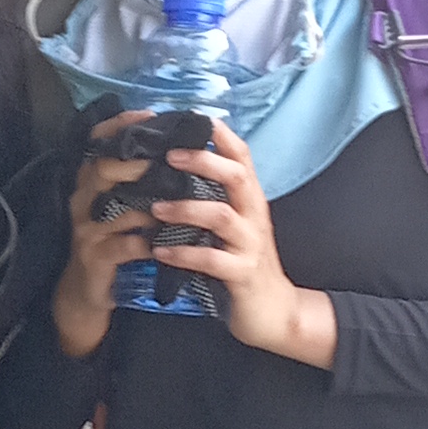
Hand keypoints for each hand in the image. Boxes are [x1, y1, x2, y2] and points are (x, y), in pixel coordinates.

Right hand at [49, 115, 162, 357]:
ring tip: (176, 204)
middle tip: (164, 161)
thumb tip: (173, 148)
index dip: (119, 126)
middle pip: (101, 171)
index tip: (149, 114)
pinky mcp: (94, 258)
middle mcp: (82, 201)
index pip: (96, 144)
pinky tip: (163, 243)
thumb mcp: (118, 207)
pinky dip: (145, 243)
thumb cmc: (112, 241)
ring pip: (114, 210)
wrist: (88, 291)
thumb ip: (136, 181)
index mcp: (89, 183)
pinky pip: (121, 246)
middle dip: (134, 164)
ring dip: (147, 208)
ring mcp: (86, 230)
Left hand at [150, 120, 336, 367]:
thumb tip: (178, 167)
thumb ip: (214, 198)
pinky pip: (212, 260)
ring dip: (185, 208)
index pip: (242, 156)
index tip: (193, 117)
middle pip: (237, 176)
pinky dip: (184, 253)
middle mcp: (254, 216)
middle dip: (204, 162)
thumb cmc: (242, 262)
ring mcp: (250, 245)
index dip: (221, 135)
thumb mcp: (233, 225)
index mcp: (249, 200)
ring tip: (155, 206)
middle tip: (168, 155)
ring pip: (222, 216)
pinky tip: (159, 252)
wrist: (272, 311)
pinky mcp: (242, 274)